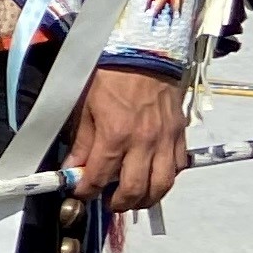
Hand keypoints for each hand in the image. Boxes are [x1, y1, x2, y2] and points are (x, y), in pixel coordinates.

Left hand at [67, 63, 189, 228]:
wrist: (144, 49)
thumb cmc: (109, 74)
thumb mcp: (85, 106)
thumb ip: (81, 142)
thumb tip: (72, 169)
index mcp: (115, 134)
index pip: (99, 178)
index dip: (86, 191)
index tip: (80, 192)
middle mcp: (143, 142)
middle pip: (134, 190)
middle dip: (118, 203)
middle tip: (108, 202)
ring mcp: (165, 139)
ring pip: (162, 185)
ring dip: (146, 198)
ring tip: (132, 198)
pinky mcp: (180, 133)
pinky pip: (178, 166)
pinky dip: (166, 178)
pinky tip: (153, 175)